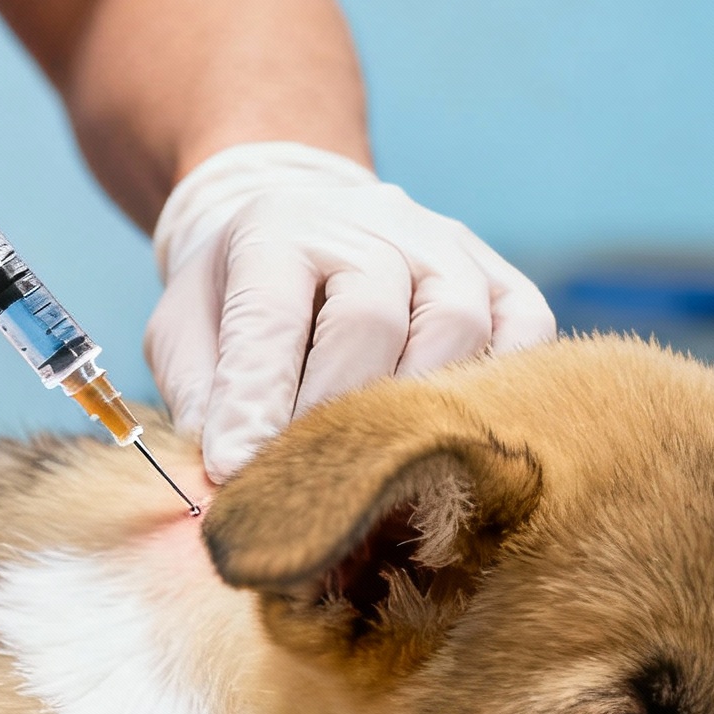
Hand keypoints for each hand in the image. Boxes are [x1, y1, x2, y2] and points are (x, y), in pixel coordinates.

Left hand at [144, 143, 554, 483]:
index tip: (238, 470)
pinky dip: (496, 395)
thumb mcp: (187, 330)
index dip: (256, 400)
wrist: (309, 225)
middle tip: (312, 489)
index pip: (269, 319)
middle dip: (337, 418)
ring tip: (384, 476)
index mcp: (278, 231)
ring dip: (417, 415)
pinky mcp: (504, 281)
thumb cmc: (241, 297)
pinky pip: (525, 336)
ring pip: (455, 329)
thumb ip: (203, 396)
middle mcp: (372, 225)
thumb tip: (231, 475)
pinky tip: (457, 441)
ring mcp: (450, 249)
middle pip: (370, 321)